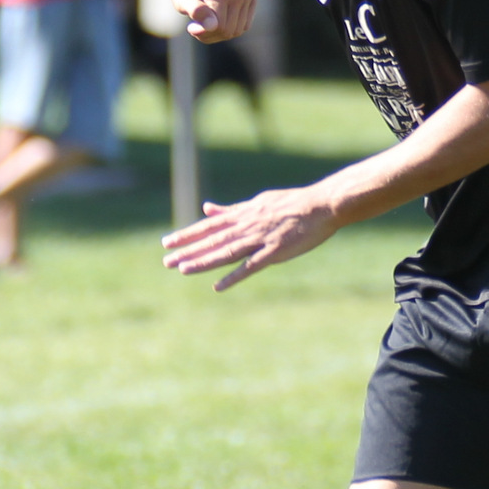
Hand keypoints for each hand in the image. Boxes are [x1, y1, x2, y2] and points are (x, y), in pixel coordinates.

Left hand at [160, 186, 340, 290]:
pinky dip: (233, 276)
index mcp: (242, 214)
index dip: (187, 234)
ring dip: (203, 261)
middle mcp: (246, 226)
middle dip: (188, 250)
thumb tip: (207, 208)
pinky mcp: (274, 252)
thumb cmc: (292, 204)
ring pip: (226, 252)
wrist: (322, 205)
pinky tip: (217, 286)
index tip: (167, 242)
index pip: (209, 225)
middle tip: (166, 261)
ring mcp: (259, 239)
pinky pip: (250, 267)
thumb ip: (231, 210)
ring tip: (182, 269)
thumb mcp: (257, 202)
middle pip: (212, 240)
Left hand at [166, 0, 255, 42]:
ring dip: (219, 33)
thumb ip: (197, 12)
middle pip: (229, 31)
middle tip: (197, 25)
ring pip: (237, 31)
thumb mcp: (184, 1)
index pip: (219, 27)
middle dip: (211, 33)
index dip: (203, 32)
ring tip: (207, 22)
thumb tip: (213, 25)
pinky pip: (243, 27)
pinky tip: (218, 20)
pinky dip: (229, 28)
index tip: (191, 27)